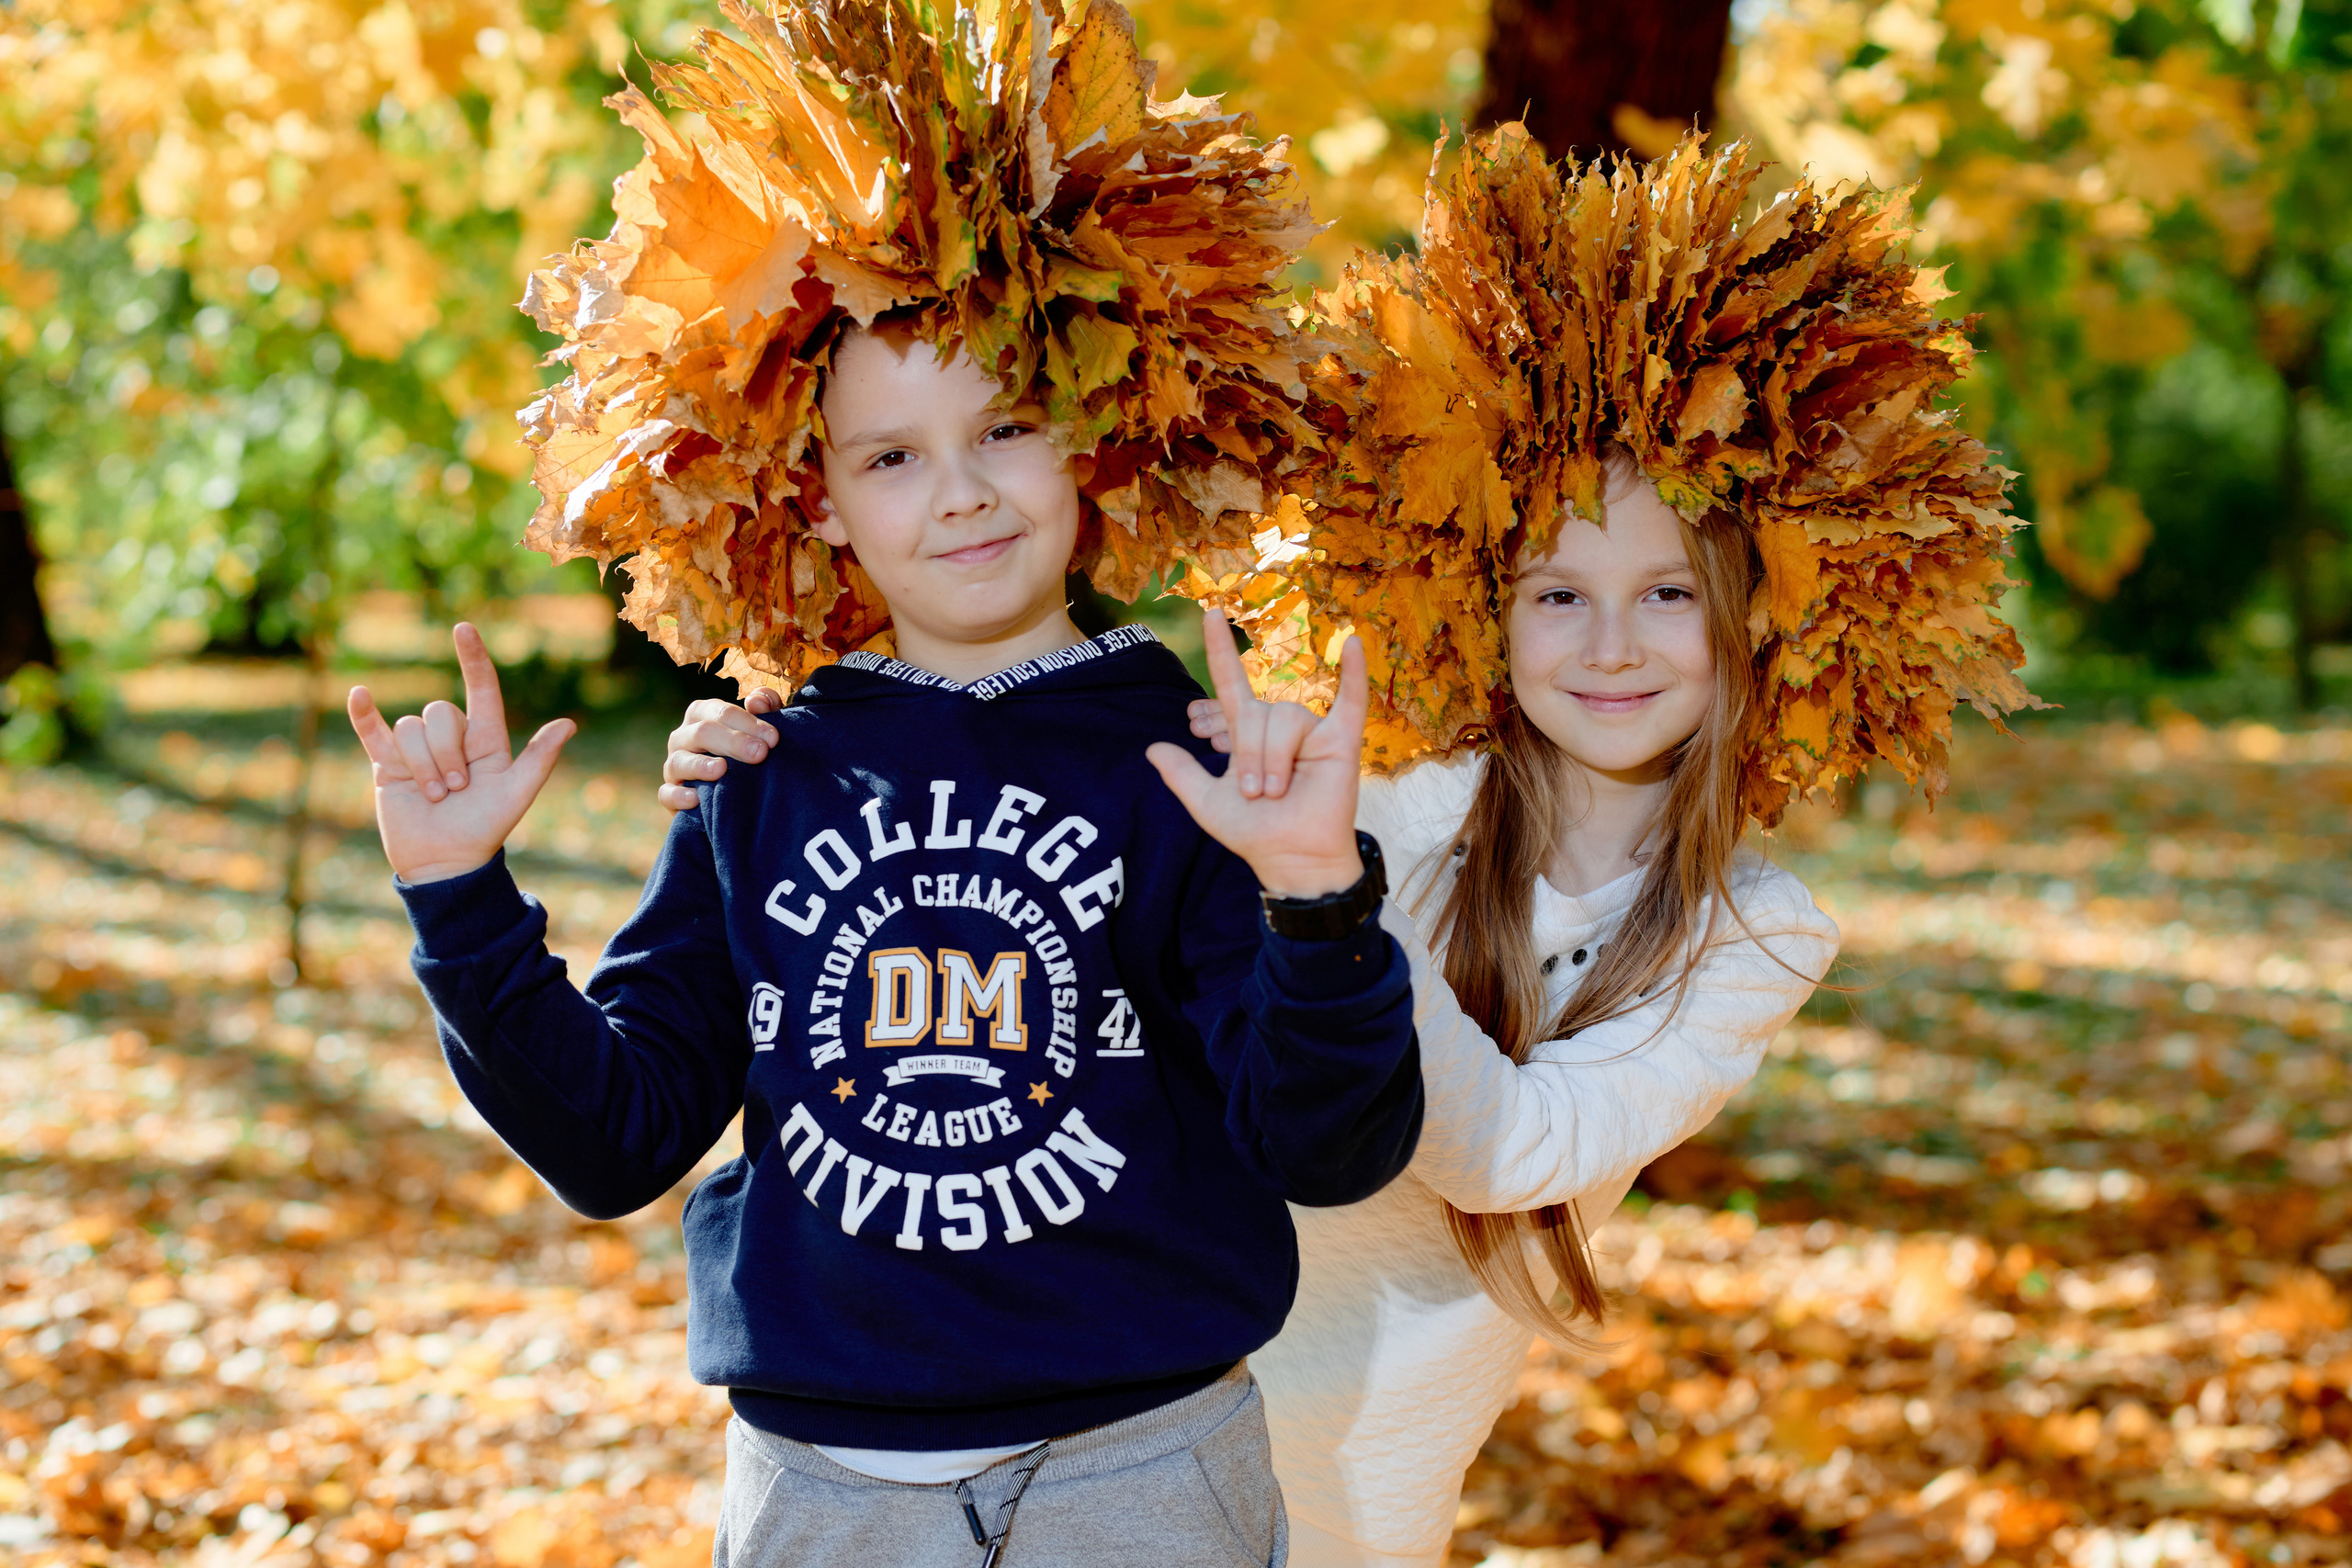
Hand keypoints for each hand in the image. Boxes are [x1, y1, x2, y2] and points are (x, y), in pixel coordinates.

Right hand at [347, 623, 575, 883]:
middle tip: (455, 789)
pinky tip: (359, 696)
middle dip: (446, 752)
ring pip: (411, 728)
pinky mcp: (387, 764)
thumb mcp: (517, 794)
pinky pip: (373, 732)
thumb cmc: (486, 829)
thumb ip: (540, 759)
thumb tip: (569, 724)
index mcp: (486, 739)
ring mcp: (417, 750)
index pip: (481, 689)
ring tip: (434, 796)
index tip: (464, 628)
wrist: (446, 863)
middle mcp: (452, 738)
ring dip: (423, 764)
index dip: (473, 659)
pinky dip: (363, 715)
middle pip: (440, 714)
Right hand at [657, 687, 782, 812]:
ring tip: (722, 769)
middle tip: (760, 753)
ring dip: (700, 765)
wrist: (735, 795)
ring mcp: (673, 766)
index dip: (748, 722)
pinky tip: (696, 799)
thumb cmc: (748, 753)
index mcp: (702, 715)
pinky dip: (679, 796)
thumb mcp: (761, 728)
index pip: (721, 712)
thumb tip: (757, 700)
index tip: (773, 738)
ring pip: (679, 761)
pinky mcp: (670, 795)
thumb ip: (765, 707)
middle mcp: (683, 737)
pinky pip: (667, 794)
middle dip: (733, 741)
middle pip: (702, 732)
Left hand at [1146, 605, 1365, 897]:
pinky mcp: (1341, 741)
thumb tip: (1152, 747)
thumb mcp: (1207, 804)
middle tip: (1255, 794)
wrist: (1290, 859)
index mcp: (1248, 733)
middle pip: (1255, 715)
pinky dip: (1353, 673)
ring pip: (1284, 720)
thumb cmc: (1255, 833)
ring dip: (1273, 761)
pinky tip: (1353, 643)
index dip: (1219, 650)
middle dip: (1249, 758)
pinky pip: (1350, 700)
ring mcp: (1311, 730)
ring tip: (1278, 792)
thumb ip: (1181, 775)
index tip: (1207, 613)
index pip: (1230, 683)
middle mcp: (1278, 726)